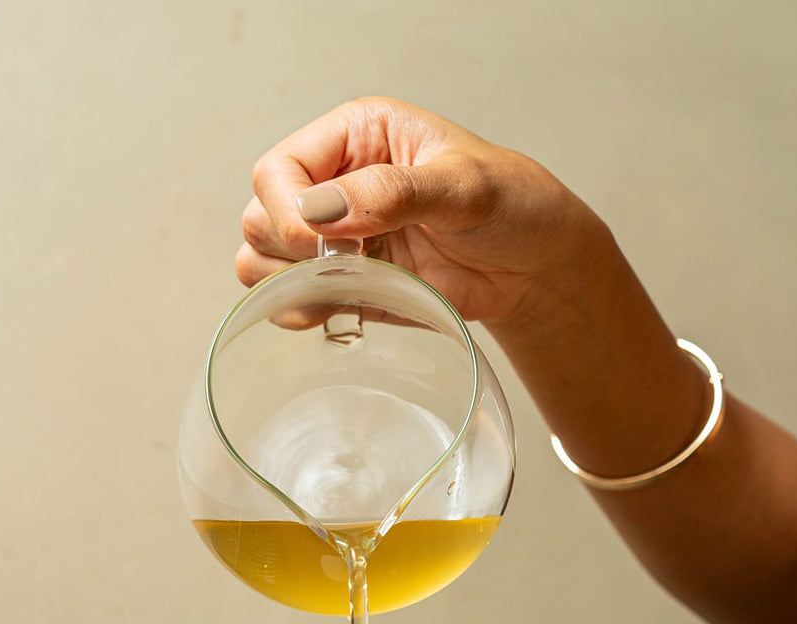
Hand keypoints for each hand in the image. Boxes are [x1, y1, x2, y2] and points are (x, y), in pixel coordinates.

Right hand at [237, 96, 600, 326]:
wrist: (536, 267)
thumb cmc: (512, 206)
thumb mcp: (463, 187)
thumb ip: (393, 192)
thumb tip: (323, 210)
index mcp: (356, 139)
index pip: (278, 171)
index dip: (287, 210)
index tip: (320, 241)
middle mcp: (335, 185)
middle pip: (260, 217)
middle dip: (290, 250)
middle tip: (349, 263)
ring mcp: (336, 239)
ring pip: (264, 261)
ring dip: (291, 283)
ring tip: (347, 285)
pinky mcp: (346, 285)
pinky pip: (293, 301)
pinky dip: (303, 311)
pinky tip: (339, 310)